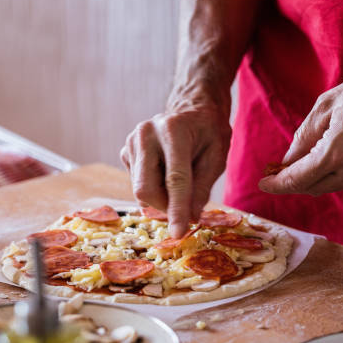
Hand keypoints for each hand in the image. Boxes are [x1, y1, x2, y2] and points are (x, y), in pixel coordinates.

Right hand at [121, 106, 230, 236]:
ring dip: (161, 198)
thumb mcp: (217, 156)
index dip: (177, 209)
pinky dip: (154, 188)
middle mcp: (146, 133)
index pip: (174, 179)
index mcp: (174, 130)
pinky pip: (137, 184)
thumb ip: (203, 187)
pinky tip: (166, 173)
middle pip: (146, 188)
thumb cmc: (208, 132)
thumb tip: (190, 217)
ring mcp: (131, 142)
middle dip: (165, 207)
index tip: (178, 233)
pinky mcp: (125, 152)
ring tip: (180, 182)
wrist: (191, 109)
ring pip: (140, 190)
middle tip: (185, 209)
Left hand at [258, 59, 342, 195]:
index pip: (298, 180)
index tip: (262, 184)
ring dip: (310, 179)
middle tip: (274, 173)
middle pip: (311, 188)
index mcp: (337, 153)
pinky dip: (329, 174)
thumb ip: (303, 138)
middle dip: (290, 182)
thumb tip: (287, 161)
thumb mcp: (325, 107)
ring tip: (295, 165)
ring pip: (328, 186)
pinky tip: (322, 160)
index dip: (277, 184)